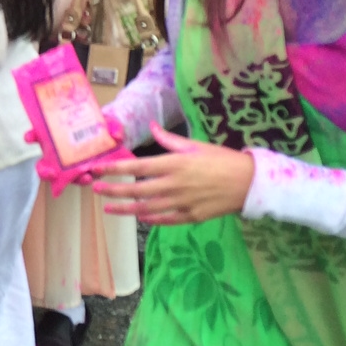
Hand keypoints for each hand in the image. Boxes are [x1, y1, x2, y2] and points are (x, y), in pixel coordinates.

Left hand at [90, 123, 253, 223]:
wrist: (250, 183)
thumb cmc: (222, 160)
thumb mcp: (195, 145)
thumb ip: (170, 140)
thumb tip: (151, 126)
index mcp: (174, 164)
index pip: (137, 167)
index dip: (115, 170)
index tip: (98, 171)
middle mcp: (174, 185)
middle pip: (137, 190)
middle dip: (113, 191)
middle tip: (95, 190)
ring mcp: (181, 203)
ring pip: (147, 209)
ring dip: (126, 209)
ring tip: (109, 209)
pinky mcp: (191, 217)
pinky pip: (165, 220)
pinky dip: (150, 219)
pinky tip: (140, 217)